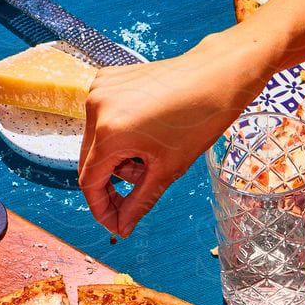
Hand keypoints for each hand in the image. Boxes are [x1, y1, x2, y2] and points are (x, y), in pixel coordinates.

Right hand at [80, 32, 260, 236]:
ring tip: (150, 155)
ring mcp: (99, 89)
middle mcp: (97, 107)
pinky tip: (146, 133)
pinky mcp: (107, 79)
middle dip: (113, 184)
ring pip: (97, 142)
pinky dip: (120, 135)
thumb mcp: (166, 170)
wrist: (215, 76)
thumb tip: (121, 228)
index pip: (89, 182)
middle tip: (138, 194)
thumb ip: (138, 202)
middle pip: (90, 162)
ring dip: (119, 159)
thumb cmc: (197, 121)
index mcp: (110, 132)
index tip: (115, 225)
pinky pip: (104, 119)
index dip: (101, 209)